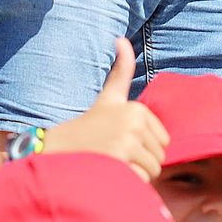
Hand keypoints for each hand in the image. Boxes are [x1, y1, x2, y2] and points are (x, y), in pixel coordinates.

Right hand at [43, 38, 168, 179]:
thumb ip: (121, 70)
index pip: (164, 141)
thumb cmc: (88, 125)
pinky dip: (127, 183)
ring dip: (135, 174)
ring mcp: (126, 142)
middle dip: (142, 162)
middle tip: (118, 155)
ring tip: (114, 163)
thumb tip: (122, 39)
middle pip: (160, 158)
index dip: (146, 147)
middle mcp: (134, 123)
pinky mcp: (118, 162)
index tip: (123, 141)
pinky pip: (140, 182)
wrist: (58, 149)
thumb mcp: (108, 97)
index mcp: (137, 109)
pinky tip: (110, 173)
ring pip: (151, 171)